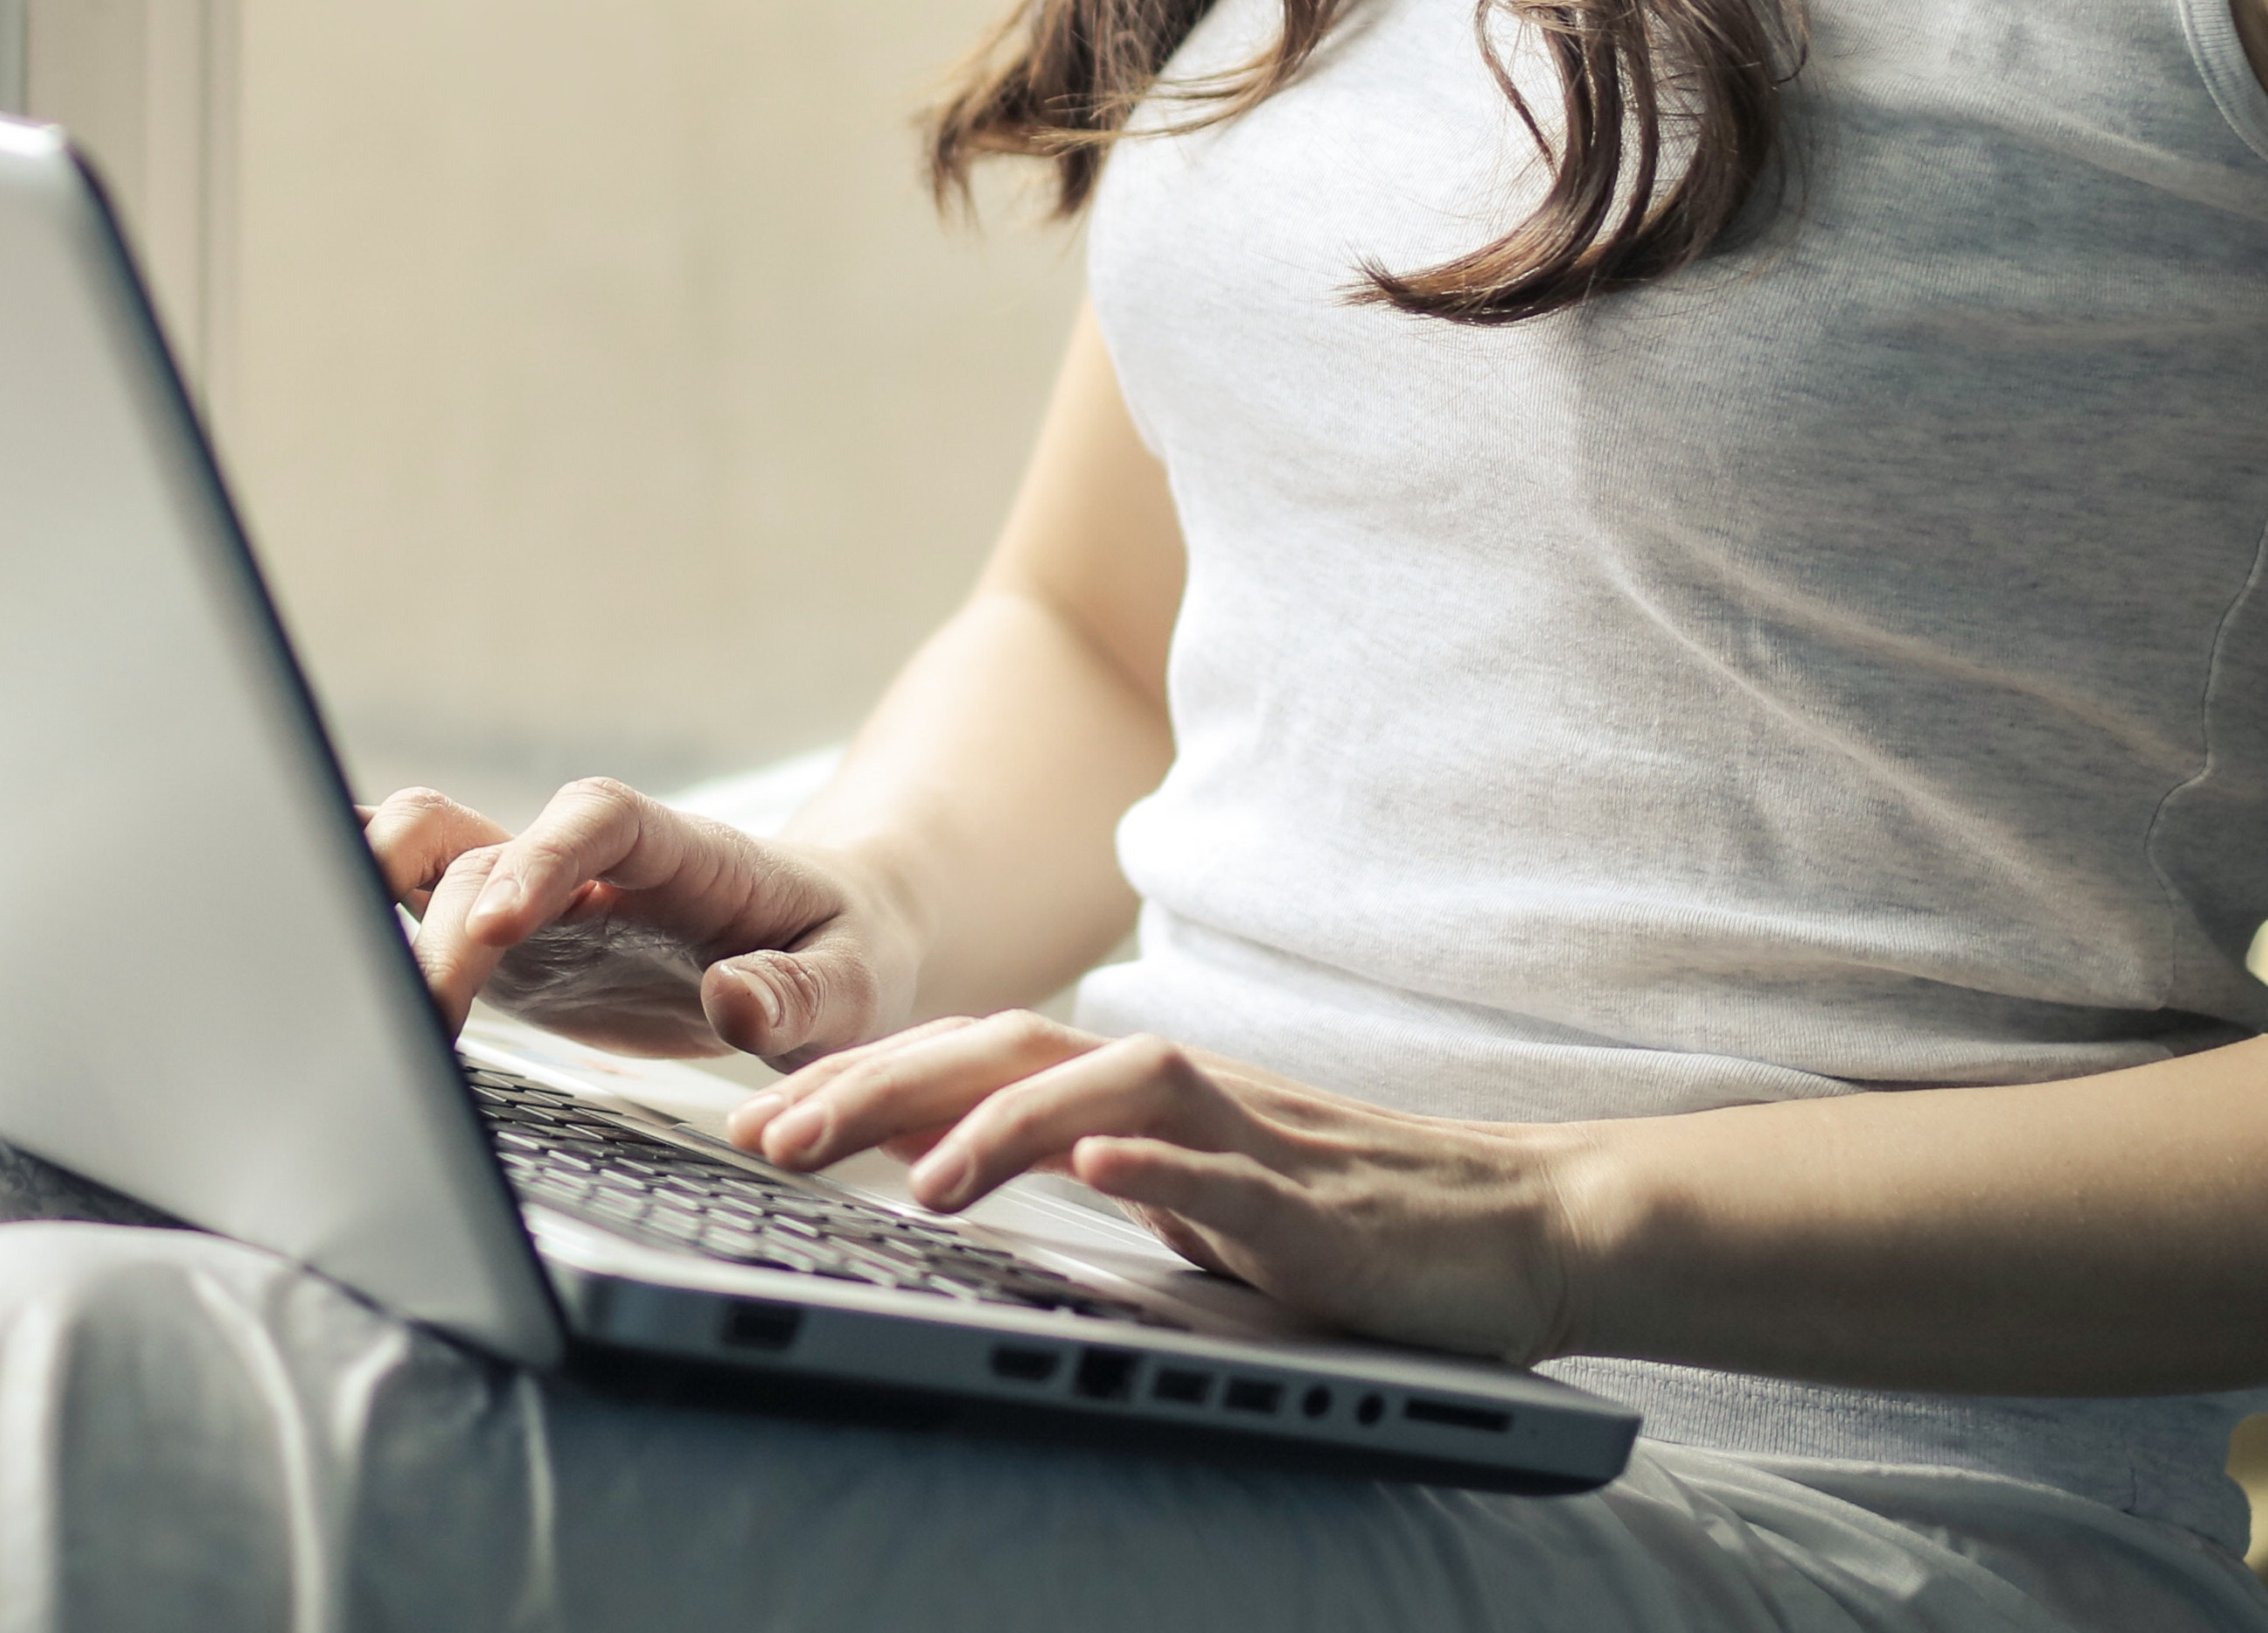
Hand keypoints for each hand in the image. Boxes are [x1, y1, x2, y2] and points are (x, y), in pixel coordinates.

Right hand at [361, 779, 917, 1065]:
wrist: (833, 942)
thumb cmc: (846, 953)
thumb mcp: (855, 980)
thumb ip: (802, 993)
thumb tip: (736, 1005)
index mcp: (681, 853)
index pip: (597, 821)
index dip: (540, 859)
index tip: (499, 927)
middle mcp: (594, 866)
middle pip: (483, 842)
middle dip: (439, 915)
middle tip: (431, 1019)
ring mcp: (543, 903)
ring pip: (432, 857)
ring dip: (380, 904)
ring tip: (363, 1009)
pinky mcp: (515, 949)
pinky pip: (426, 905)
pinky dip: (369, 906)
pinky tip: (311, 940)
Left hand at [721, 1012, 1598, 1365]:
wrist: (1513, 1221)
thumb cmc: (1342, 1213)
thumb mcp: (1186, 1190)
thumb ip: (1091, 1168)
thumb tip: (956, 1168)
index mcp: (1137, 1088)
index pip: (973, 1057)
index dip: (860, 1079)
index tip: (754, 1115)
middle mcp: (1180, 1085)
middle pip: (1008, 1047)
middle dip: (880, 1087)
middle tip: (769, 1139)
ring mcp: (1249, 1133)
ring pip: (1106, 1088)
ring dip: (1001, 1124)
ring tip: (915, 1179)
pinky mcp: (1314, 1200)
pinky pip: (1226, 1171)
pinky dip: (1157, 1163)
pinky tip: (1097, 1171)